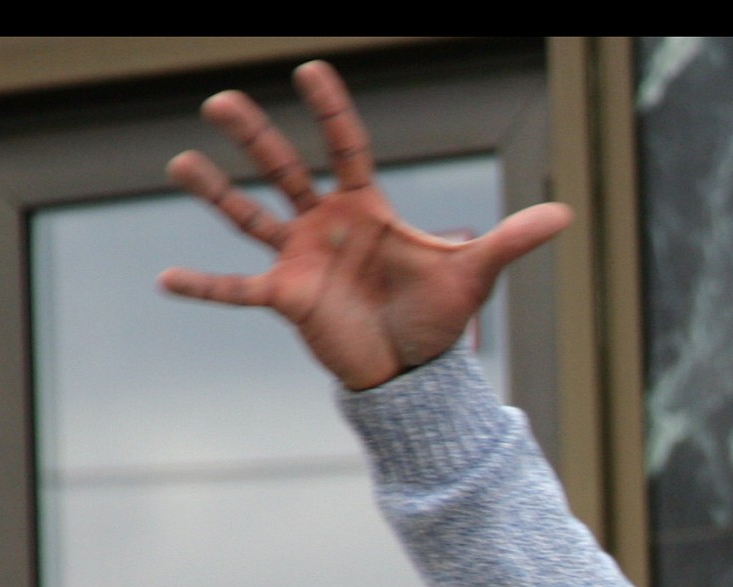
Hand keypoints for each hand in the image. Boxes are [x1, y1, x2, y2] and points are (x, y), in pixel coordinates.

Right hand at [158, 62, 572, 389]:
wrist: (413, 370)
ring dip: (215, 192)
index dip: (331, 108)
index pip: (345, 144)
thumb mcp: (475, 273)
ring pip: (249, 217)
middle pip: (283, 168)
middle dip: (254, 135)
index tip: (310, 69)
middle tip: (220, 98)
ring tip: (180, 161)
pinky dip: (203, 287)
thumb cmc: (437, 316)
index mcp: (366, 205)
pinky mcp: (287, 299)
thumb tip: (567, 215)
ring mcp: (300, 259)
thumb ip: (511, 239)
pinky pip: (237, 290)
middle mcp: (325, 223)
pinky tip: (165, 278)